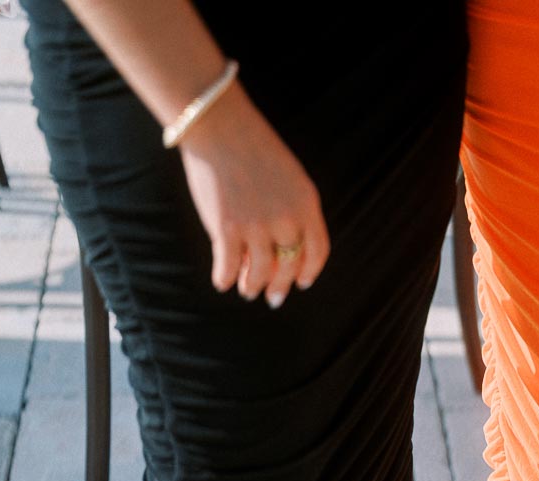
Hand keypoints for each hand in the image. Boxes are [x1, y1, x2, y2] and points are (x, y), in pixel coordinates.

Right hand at [179, 82, 329, 305]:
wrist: (221, 126)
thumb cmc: (254, 148)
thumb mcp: (289, 177)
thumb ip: (293, 211)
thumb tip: (282, 250)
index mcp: (307, 205)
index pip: (318, 251)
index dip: (310, 271)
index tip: (302, 282)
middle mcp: (286, 220)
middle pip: (289, 267)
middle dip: (280, 287)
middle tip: (273, 297)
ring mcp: (257, 227)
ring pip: (259, 274)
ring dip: (252, 286)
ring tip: (247, 290)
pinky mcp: (227, 229)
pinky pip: (228, 267)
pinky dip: (225, 278)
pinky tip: (222, 282)